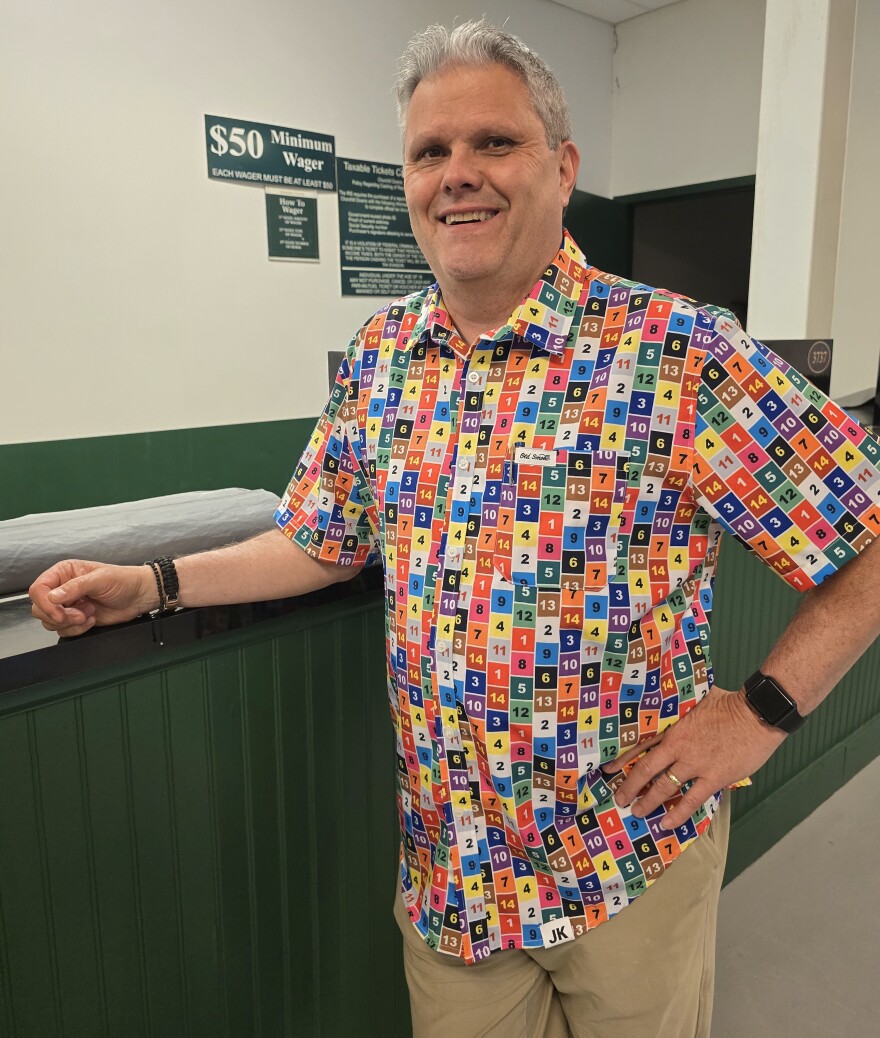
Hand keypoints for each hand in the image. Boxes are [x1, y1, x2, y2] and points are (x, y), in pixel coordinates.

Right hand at [29, 560, 157, 637]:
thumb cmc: (124, 581)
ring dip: (71, 623)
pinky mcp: (75, 619)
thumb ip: (75, 587)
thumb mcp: (100, 579)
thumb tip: (52, 596)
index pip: (38, 589)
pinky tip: (92, 619)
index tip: (60, 612)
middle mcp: (62, 589)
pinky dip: (77, 629)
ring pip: (50, 622)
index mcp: (64, 573)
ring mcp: (68, 606)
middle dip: (60, 616)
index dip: (45, 603)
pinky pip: (64, 630)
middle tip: (80, 614)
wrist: (139, 596)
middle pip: (39, 608)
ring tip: (90, 613)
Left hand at [602, 686, 785, 828]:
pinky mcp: (713, 777)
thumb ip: (682, 708)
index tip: (608, 768)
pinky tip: (666, 823)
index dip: (623, 758)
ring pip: (664, 787)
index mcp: (672, 727)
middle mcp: (678, 746)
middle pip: (646, 769)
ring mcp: (695, 763)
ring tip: (637, 812)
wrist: (757, 714)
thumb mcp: (697, 699)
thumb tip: (673, 701)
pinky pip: (691, 800)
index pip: (640, 744)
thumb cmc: (730, 702)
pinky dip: (678, 813)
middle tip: (618, 799)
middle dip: (629, 785)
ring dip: (648, 801)